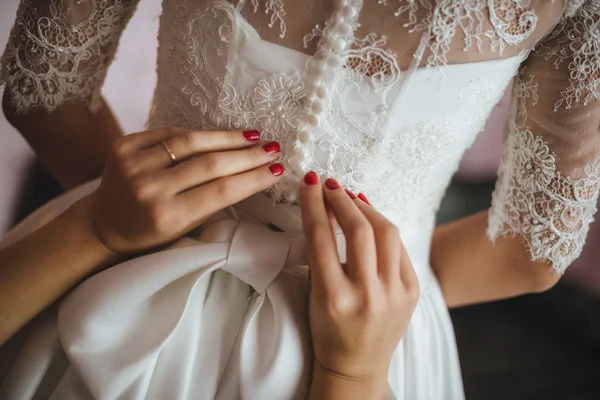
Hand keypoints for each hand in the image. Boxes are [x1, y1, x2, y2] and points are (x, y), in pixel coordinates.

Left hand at [85, 128, 282, 255]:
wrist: (104, 224)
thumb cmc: (150, 234)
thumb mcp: (184, 228)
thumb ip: (212, 201)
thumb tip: (250, 173)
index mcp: (167, 216)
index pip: (220, 191)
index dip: (253, 178)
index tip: (277, 169)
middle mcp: (149, 189)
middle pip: (210, 164)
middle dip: (247, 155)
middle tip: (273, 148)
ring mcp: (133, 164)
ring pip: (191, 142)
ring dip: (227, 138)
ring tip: (253, 136)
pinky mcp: (123, 146)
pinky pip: (170, 133)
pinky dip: (198, 134)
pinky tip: (221, 134)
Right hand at [300, 172, 418, 381]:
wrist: (357, 365)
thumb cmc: (329, 330)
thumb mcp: (315, 295)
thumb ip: (320, 254)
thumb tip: (328, 209)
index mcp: (334, 297)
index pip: (321, 236)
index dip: (314, 203)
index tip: (309, 182)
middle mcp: (367, 295)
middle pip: (358, 229)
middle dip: (341, 200)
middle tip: (330, 186)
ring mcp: (394, 294)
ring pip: (386, 231)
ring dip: (365, 208)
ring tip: (351, 199)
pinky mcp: (413, 292)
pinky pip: (399, 248)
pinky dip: (383, 229)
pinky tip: (371, 220)